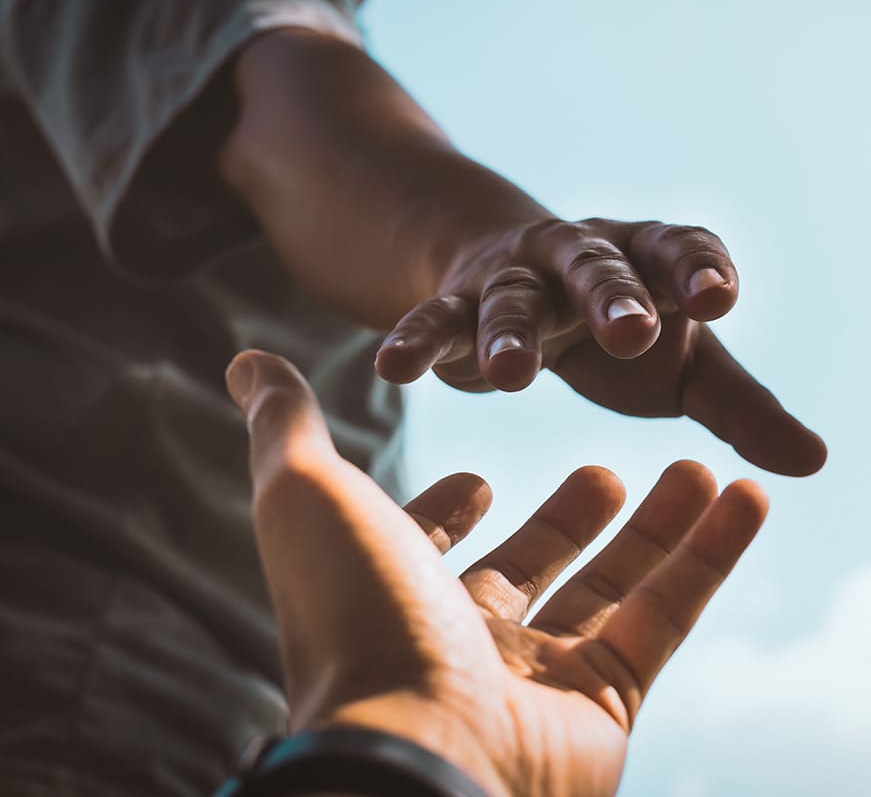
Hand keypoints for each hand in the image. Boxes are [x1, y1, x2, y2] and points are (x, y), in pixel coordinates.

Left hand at [226, 349, 768, 796]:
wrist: (414, 750)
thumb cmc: (353, 612)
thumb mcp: (308, 492)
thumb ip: (284, 423)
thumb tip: (246, 360)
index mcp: (398, 592)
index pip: (430, 547)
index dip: (449, 512)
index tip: (478, 481)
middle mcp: (464, 640)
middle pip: (533, 565)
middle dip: (570, 518)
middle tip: (604, 471)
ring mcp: (537, 677)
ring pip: (611, 588)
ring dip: (656, 528)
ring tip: (694, 466)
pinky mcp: (606, 706)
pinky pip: (666, 618)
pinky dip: (709, 558)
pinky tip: (741, 497)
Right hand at [375, 217, 825, 475]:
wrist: (520, 280)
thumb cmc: (616, 328)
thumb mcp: (683, 365)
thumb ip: (740, 407)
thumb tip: (815, 463)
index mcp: (644, 262)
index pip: (676, 249)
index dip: (697, 267)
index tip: (719, 298)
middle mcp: (578, 259)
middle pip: (595, 269)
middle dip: (610, 298)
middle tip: (632, 333)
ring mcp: (513, 280)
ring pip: (510, 301)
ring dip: (508, 333)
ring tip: (508, 379)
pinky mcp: (457, 306)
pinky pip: (434, 321)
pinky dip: (414, 341)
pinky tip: (390, 367)